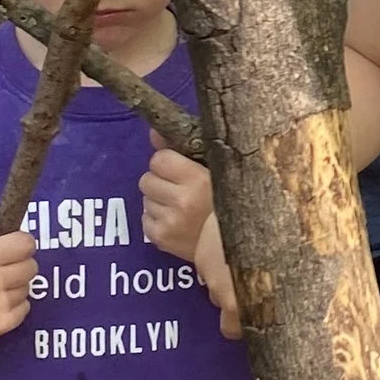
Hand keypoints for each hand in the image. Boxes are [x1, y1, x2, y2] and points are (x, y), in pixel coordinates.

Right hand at [0, 224, 36, 347]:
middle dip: (20, 264)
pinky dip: (14, 305)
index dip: (22, 244)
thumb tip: (21, 234)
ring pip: (27, 289)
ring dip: (15, 286)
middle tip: (3, 268)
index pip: (25, 244)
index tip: (15, 247)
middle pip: (31, 267)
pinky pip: (24, 309)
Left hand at [142, 150, 240, 333]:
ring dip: (158, 200)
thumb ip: (182, 150)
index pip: (159, 160)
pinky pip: (145, 219)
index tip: (180, 170)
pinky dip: (156, 219)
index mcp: (198, 180)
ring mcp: (169, 221)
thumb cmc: (231, 204)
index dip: (168, 163)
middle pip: (147, 179)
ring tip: (179, 207)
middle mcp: (181, 200)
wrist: (234, 247)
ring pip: (145, 199)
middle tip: (178, 189)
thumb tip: (153, 132)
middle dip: (160, 182)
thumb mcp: (214, 172)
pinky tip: (175, 222)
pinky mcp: (160, 239)